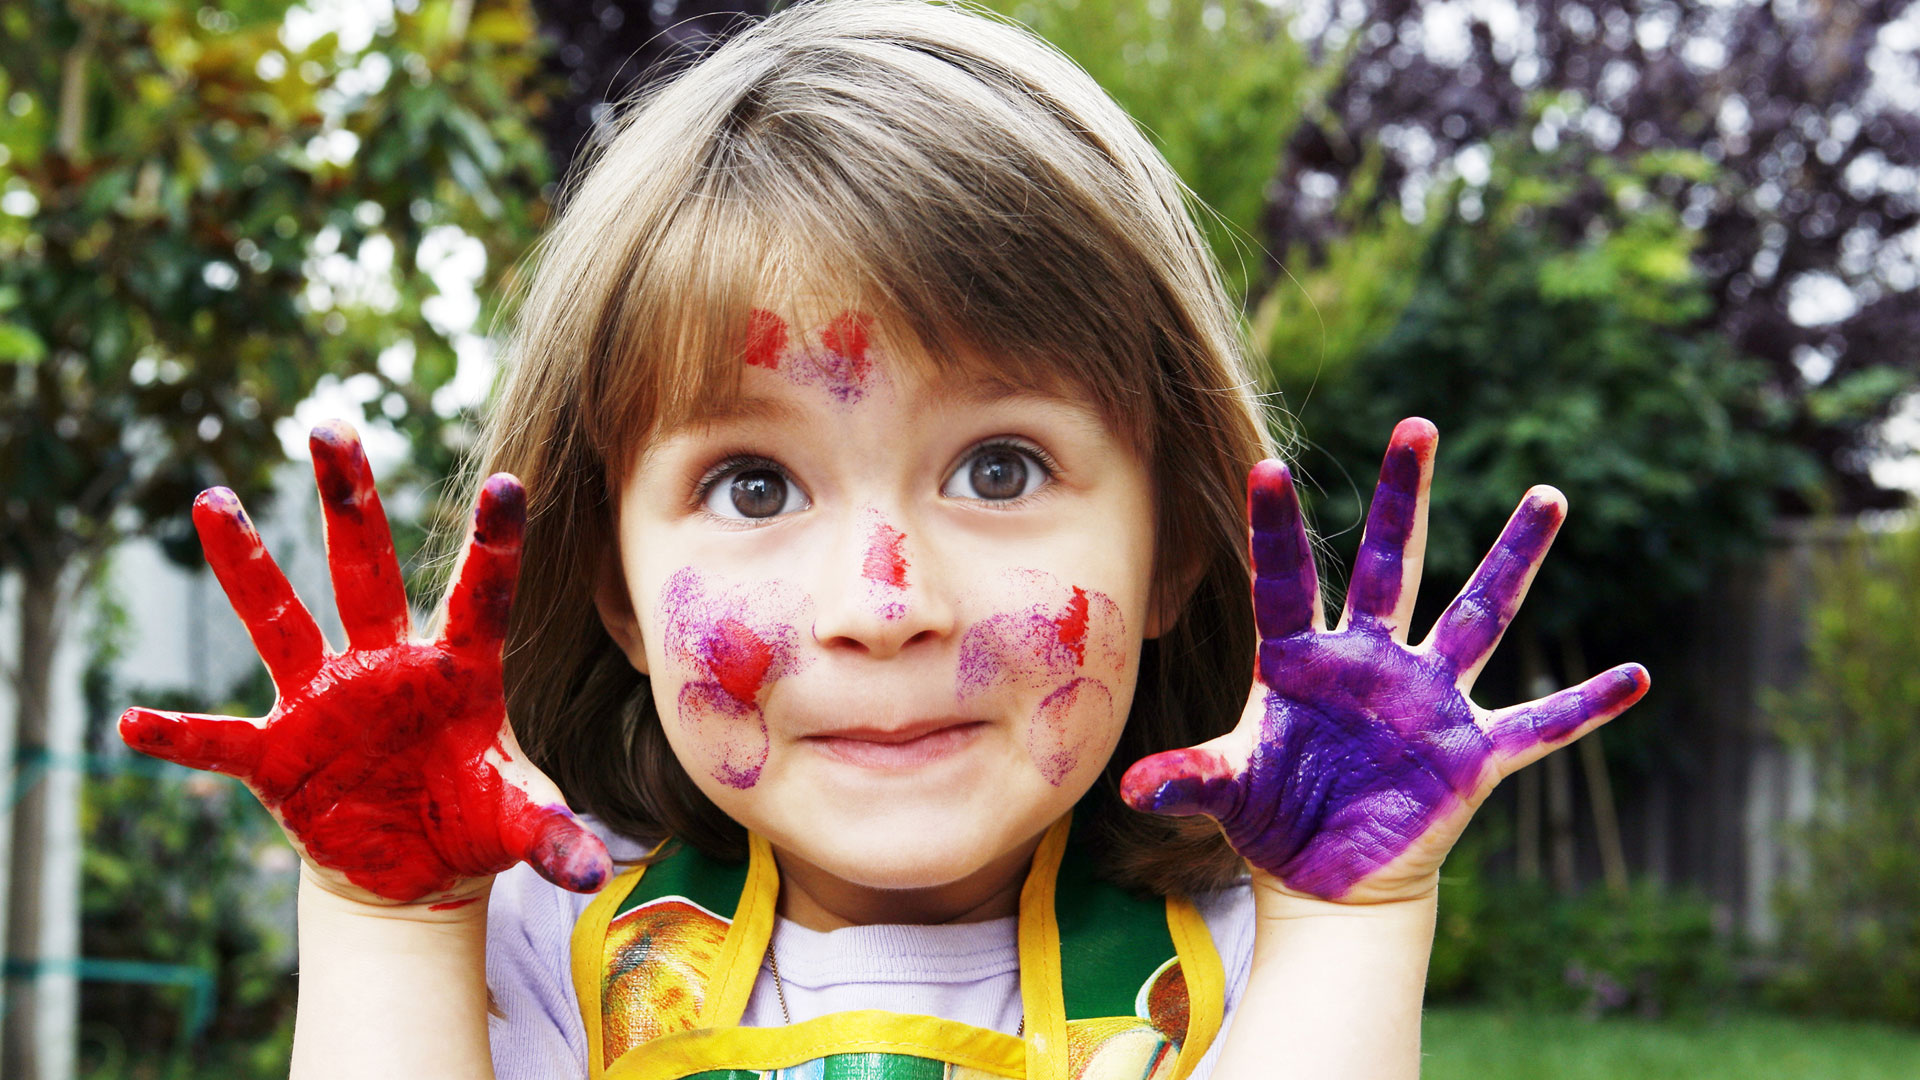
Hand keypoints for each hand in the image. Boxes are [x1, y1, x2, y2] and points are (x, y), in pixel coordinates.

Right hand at [119, 421, 610, 905]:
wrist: (415, 864)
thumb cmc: (472, 817)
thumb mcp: (517, 822)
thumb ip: (551, 835)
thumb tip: (592, 874)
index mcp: (458, 670)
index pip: (482, 595)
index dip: (495, 542)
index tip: (508, 482)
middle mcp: (387, 666)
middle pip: (369, 569)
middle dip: (351, 501)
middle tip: (330, 424)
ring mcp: (327, 702)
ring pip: (283, 620)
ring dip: (250, 565)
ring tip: (215, 500)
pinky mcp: (280, 755)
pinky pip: (222, 741)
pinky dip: (181, 736)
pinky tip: (134, 723)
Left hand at [1122, 418, 1647, 903]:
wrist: (1326, 878)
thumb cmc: (1272, 819)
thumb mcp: (1226, 794)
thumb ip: (1188, 779)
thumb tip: (1132, 787)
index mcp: (1303, 662)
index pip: (1285, 580)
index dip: (1276, 528)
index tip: (1263, 464)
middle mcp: (1371, 662)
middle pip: (1391, 564)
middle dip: (1405, 497)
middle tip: (1416, 424)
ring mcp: (1427, 701)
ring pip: (1477, 616)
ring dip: (1512, 559)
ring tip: (1547, 495)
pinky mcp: (1470, 753)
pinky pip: (1539, 725)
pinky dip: (1587, 705)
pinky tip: (1637, 676)